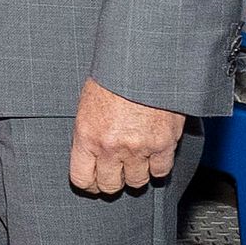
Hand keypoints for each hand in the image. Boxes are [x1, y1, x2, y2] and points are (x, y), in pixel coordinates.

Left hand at [69, 78, 183, 197]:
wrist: (145, 59)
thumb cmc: (116, 72)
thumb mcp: (89, 101)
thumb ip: (90, 131)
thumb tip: (90, 152)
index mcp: (87, 134)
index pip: (82, 179)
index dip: (90, 183)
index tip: (95, 180)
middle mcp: (110, 146)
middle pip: (110, 186)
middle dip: (113, 181)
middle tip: (117, 172)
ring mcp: (138, 147)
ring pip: (137, 181)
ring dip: (137, 174)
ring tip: (137, 161)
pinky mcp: (163, 144)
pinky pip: (160, 171)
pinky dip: (158, 166)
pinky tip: (155, 156)